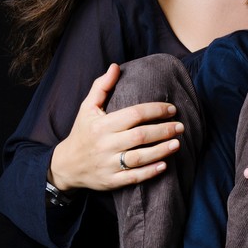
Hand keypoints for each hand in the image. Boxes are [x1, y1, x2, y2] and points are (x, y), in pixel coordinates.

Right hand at [48, 63, 184, 193]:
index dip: (155, 110)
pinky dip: (149, 172)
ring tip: (177, 144)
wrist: (66, 165)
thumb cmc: (82, 132)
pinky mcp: (111, 181)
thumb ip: (101, 87)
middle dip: (163, 130)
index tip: (171, 109)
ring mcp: (108, 164)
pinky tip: (164, 165)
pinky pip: (133, 178)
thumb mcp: (87, 108)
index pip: (134, 115)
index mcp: (102, 125)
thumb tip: (115, 67)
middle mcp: (106, 144)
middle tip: (180, 127)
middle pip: (140, 136)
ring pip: (139, 158)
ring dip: (161, 151)